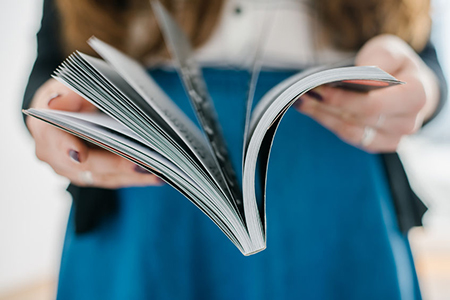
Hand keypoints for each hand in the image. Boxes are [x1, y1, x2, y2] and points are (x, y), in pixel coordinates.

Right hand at [27, 78, 162, 187]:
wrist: (72, 105)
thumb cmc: (73, 92)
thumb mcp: (70, 82)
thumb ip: (69, 92)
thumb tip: (57, 101)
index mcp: (45, 128)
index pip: (54, 141)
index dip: (67, 148)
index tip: (82, 154)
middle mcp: (53, 154)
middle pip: (84, 166)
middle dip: (114, 165)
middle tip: (140, 163)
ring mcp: (72, 169)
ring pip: (102, 177)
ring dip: (131, 176)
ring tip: (158, 172)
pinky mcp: (90, 176)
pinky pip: (113, 180)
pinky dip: (134, 177)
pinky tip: (156, 175)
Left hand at [296, 34, 439, 152]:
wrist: (407, 85)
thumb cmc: (396, 65)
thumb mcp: (391, 50)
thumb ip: (380, 58)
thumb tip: (360, 73)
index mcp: (417, 96)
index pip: (374, 104)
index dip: (344, 98)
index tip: (320, 87)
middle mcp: (408, 122)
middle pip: (359, 119)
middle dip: (328, 105)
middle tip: (304, 92)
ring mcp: (392, 138)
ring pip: (350, 130)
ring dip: (323, 115)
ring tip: (301, 100)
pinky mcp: (376, 144)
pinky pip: (349, 136)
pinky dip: (328, 122)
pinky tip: (312, 110)